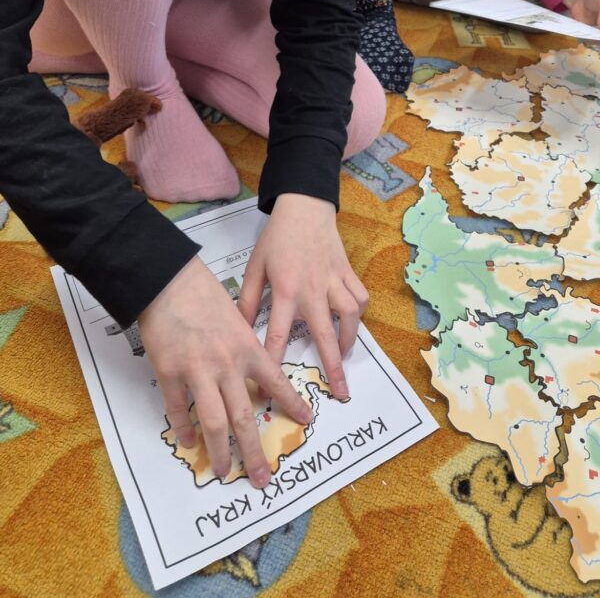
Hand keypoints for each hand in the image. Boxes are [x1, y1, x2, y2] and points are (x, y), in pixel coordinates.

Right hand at [138, 256, 312, 487]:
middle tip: (262, 477)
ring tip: (224, 471)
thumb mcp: (237, 318)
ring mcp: (197, 370)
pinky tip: (188, 442)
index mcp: (247, 348)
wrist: (169, 280)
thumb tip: (253, 374)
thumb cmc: (204, 295)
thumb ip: (244, 348)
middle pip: (243, 417)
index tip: (305, 420)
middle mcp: (226, 364)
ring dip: (219, 451)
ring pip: (212, 422)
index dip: (291, 404)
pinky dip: (183, 428)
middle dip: (254, 451)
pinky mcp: (169, 372)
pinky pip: (177, 409)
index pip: (276, 383)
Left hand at [237, 193, 368, 400]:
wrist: (303, 208)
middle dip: (332, 366)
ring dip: (348, 339)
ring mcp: (333, 281)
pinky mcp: (347, 272)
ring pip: (349, 316)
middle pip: (325, 335)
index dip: (275, 364)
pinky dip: (359, 311)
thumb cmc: (276, 239)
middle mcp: (312, 290)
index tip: (275, 389)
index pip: (277, 335)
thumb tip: (238, 329)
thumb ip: (247, 299)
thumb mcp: (255, 267)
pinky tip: (352, 320)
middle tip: (340, 392)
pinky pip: (359, 296)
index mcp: (285, 291)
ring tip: (344, 356)